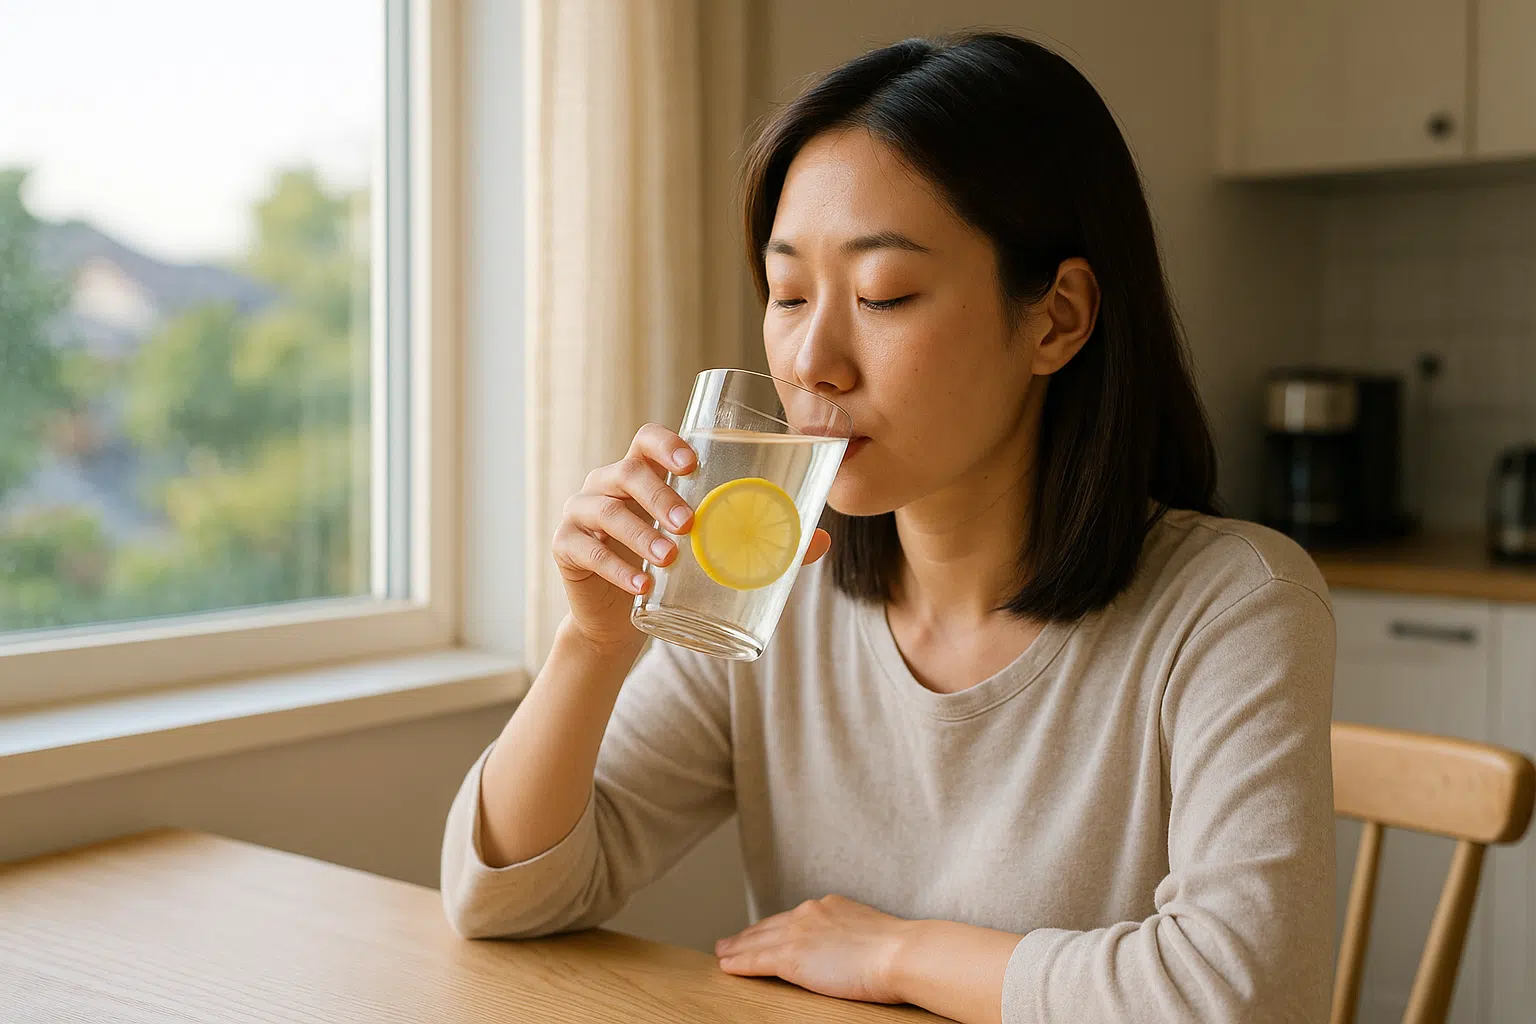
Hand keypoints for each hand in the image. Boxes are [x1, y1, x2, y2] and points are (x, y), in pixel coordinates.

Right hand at [553, 423, 831, 649]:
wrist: (618, 622)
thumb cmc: (671, 572)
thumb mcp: (710, 552)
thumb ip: (760, 543)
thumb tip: (821, 541)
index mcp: (644, 474)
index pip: (648, 439)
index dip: (668, 444)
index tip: (694, 462)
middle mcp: (608, 485)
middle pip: (627, 472)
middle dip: (659, 495)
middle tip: (689, 524)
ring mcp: (582, 513)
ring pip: (606, 511)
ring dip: (640, 534)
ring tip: (669, 559)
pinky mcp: (566, 547)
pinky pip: (586, 550)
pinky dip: (616, 567)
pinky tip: (642, 585)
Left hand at [714, 895, 911, 1004]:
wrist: (901, 953)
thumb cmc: (900, 951)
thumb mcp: (872, 932)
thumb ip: (852, 936)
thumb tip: (852, 949)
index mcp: (830, 906)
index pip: (793, 918)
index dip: (773, 927)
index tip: (762, 932)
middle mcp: (810, 913)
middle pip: (770, 926)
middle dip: (748, 935)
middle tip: (730, 942)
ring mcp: (799, 932)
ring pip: (758, 941)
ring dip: (737, 948)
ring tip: (722, 953)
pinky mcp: (792, 956)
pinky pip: (757, 960)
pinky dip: (740, 963)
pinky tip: (727, 966)